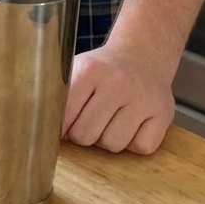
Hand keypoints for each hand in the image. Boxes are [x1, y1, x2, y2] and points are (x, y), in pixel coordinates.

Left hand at [61, 40, 175, 154]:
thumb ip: (59, 95)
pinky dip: (133, 143)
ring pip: (112, 145)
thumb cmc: (103, 70)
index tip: (60, 129)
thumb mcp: (77, 70)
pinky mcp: (163, 114)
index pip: (65, 116)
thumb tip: (41, 127)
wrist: (142, 55)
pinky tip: (131, 124)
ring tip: (109, 120)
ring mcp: (142, 99)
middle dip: (82, 135)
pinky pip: (140, 148)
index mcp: (89, 70)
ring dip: (107, 139)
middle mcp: (117, 83)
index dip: (60, 128)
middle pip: (86, 135)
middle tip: (86, 123)